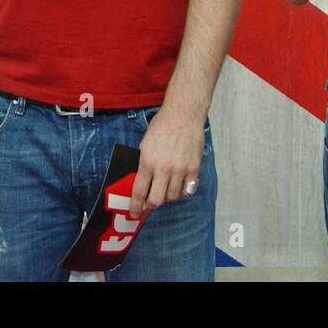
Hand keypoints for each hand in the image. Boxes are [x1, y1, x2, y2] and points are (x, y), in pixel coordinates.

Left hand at [129, 105, 203, 219]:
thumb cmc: (162, 126)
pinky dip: (182, 191)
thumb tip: (141, 181)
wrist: (183, 115)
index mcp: (147, 162)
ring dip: (166, 197)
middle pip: (157, 200)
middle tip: (149, 203)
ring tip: (164, 189)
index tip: (134, 213)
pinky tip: (178, 186)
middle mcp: (164, 169)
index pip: (139, 192)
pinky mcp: (194, 168)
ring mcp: (180, 170)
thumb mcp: (145, 144)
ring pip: (172, 197)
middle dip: (151, 205)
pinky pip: (187, 190)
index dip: (135, 206)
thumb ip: (143, 163)